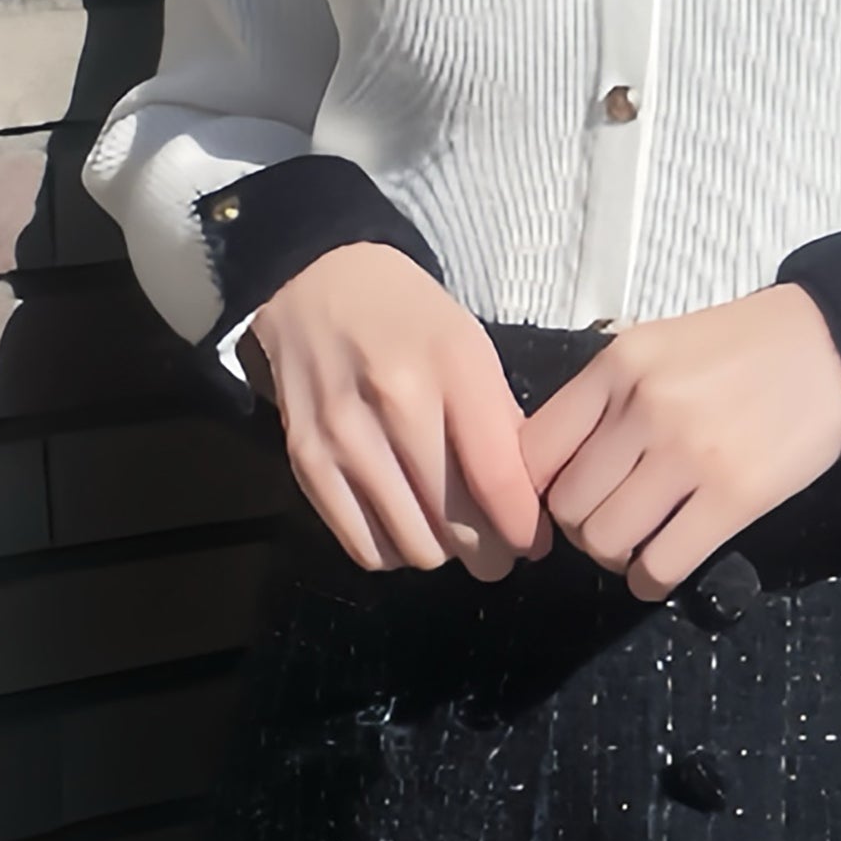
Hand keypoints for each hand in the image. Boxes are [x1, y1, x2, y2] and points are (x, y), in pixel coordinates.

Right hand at [247, 242, 548, 579]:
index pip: (496, 478)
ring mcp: (344, 436)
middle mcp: (395, 404)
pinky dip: (394, 551)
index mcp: (452, 368)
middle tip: (500, 551)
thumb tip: (525, 503)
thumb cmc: (410, 319)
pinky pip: (363, 546)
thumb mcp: (472, 348)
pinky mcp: (305, 461)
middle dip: (490, 553)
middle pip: (455, 522)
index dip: (523, 528)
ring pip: (412, 544)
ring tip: (453, 536)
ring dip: (443, 554)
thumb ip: (499, 421)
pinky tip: (406, 528)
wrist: (316, 286)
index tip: (535, 543)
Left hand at [517, 282, 840, 600]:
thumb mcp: (656, 347)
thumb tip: (549, 468)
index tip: (555, 502)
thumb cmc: (740, 349)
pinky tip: (660, 569)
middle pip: (567, 505)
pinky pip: (661, 564)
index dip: (532, 491)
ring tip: (637, 545)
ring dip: (613, 557)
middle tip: (607, 523)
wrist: (832, 348)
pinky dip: (649, 581)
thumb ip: (603, 397)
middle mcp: (644, 406)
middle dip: (578, 528)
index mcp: (617, 365)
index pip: (534, 451)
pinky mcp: (734, 496)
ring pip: (605, 540)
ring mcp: (689, 453)